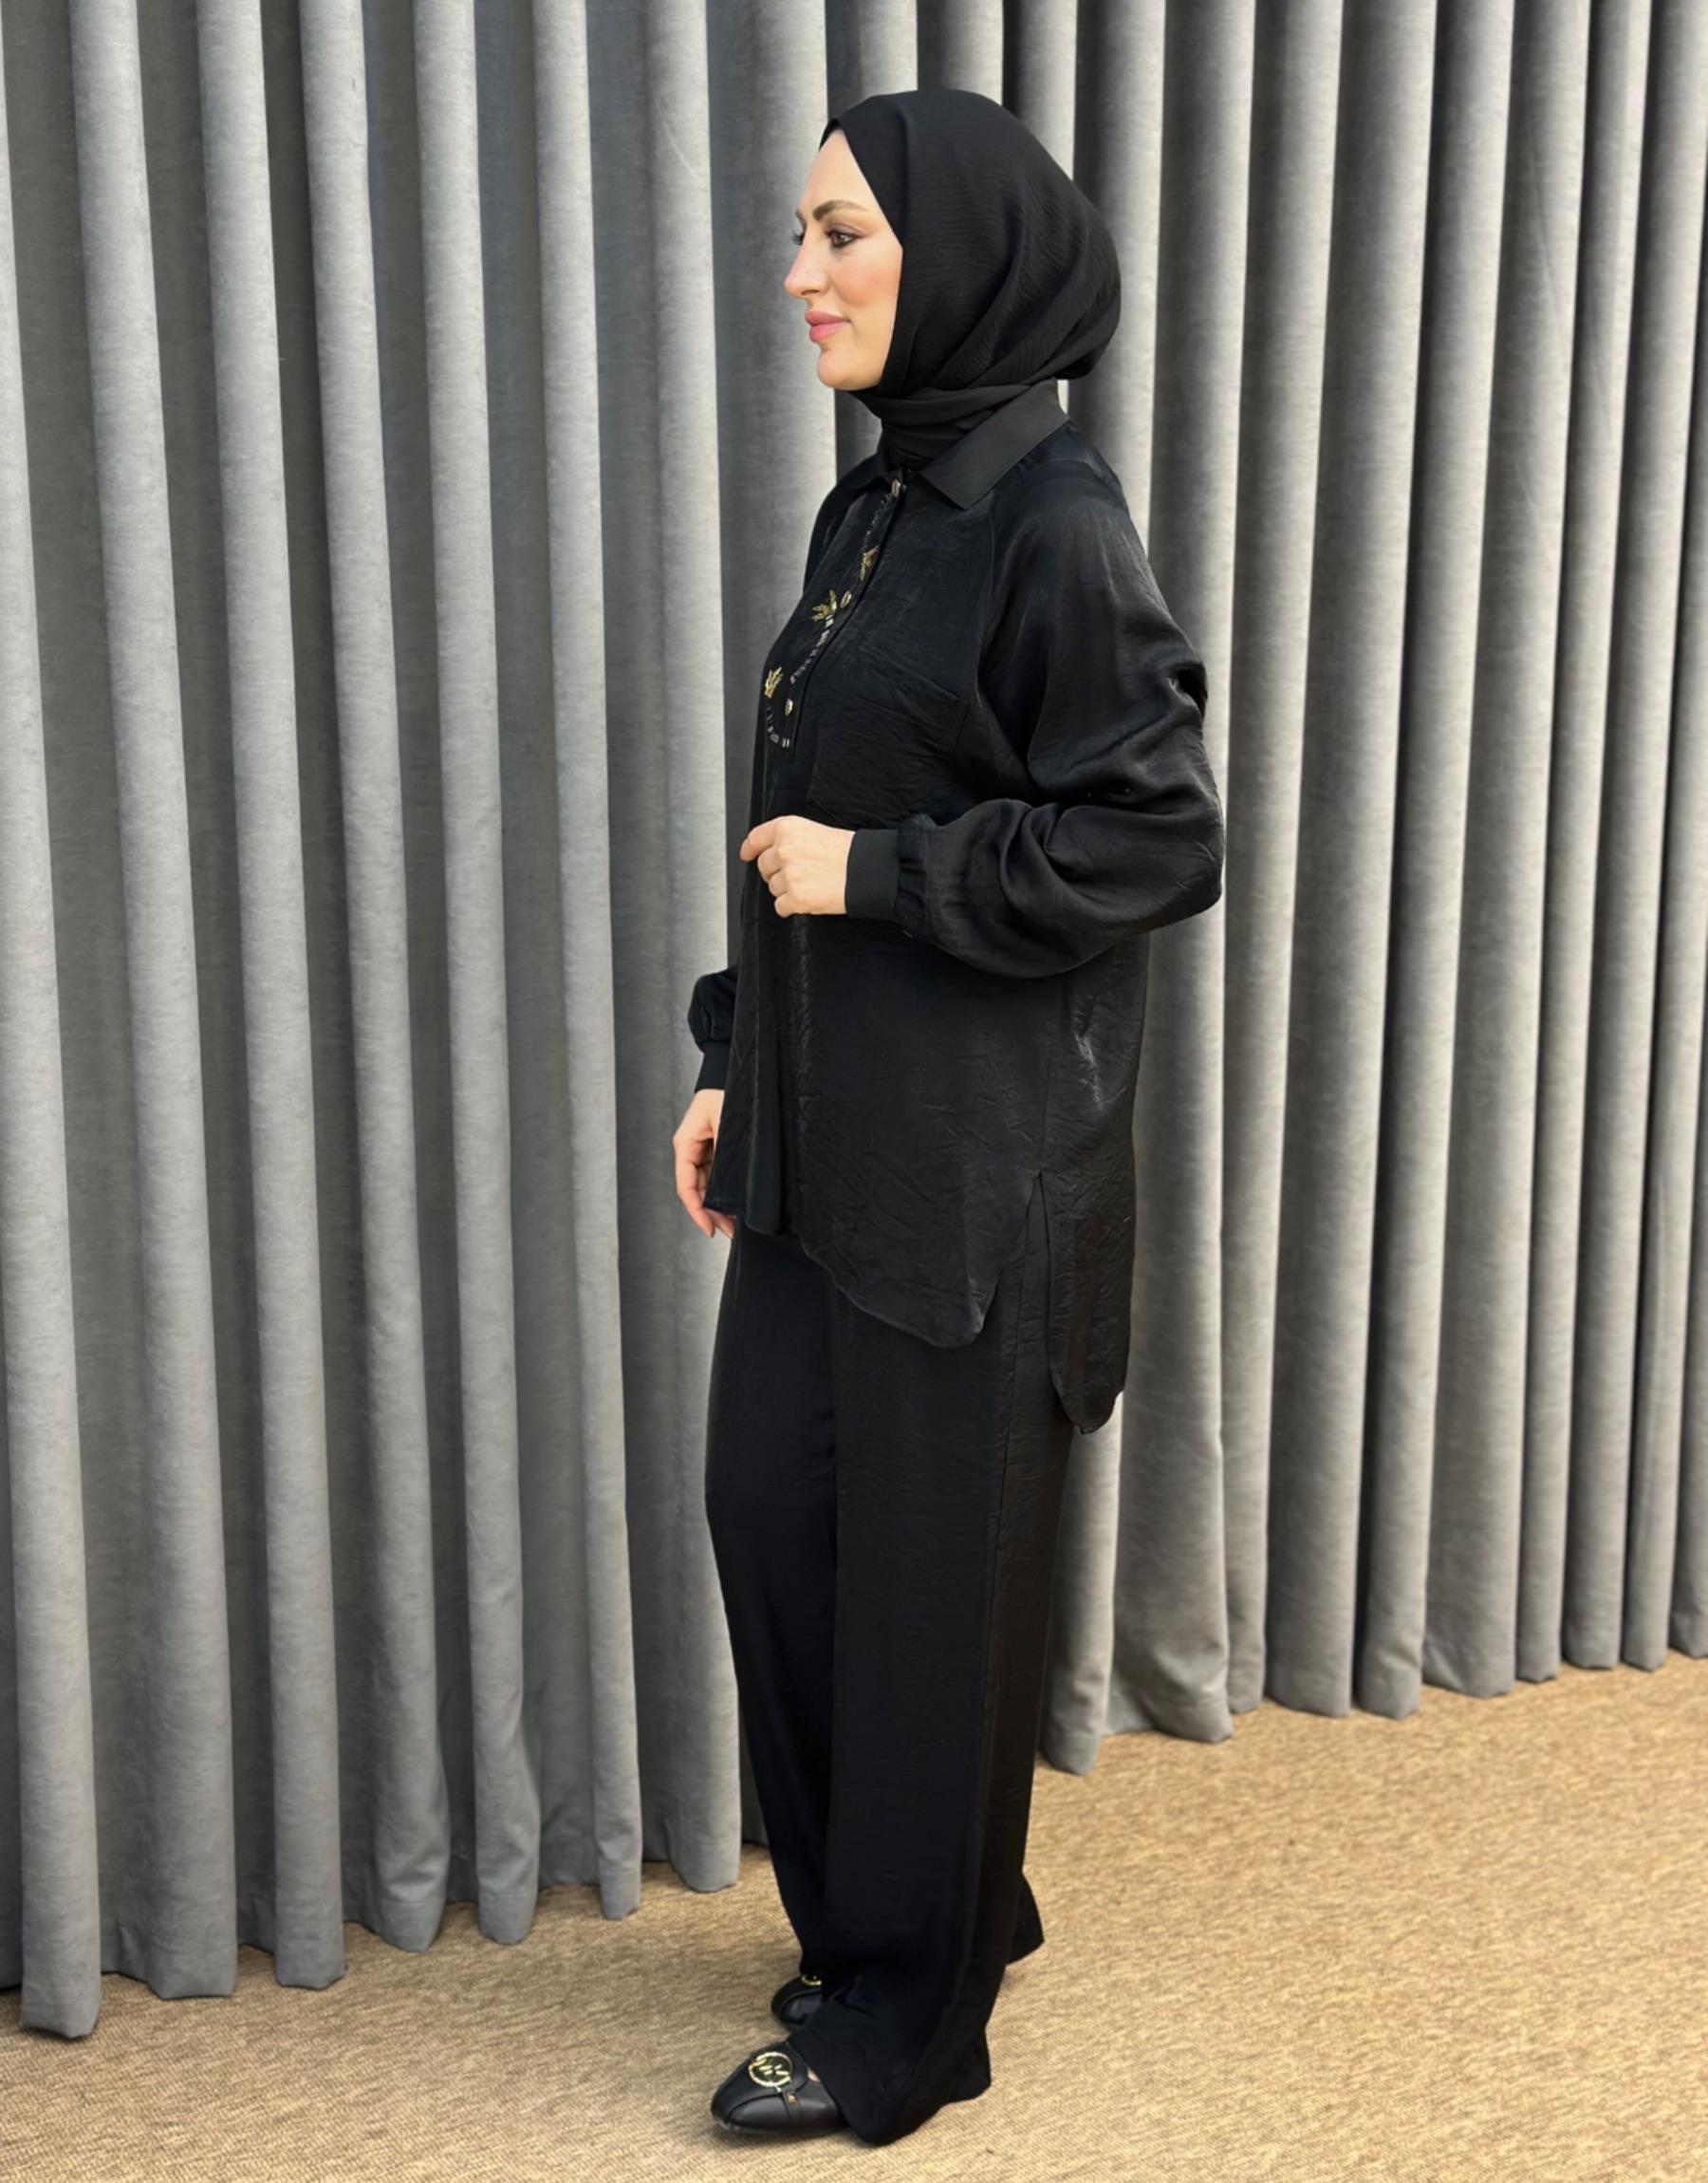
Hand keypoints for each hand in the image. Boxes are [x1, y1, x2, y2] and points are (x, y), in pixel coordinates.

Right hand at [674, 1087, 735, 1238]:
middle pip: (697, 1189)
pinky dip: (726, 1189)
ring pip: (708, 1184)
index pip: (687, 1187)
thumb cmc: (729, 1090)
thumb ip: (725, 1156)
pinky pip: (718, 1174)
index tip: (711, 1230)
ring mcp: (704, 1147)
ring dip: (719, 1204)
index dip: (698, 1212)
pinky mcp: (717, 1146)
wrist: (740, 1071)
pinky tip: (737, 1202)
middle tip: (731, 1232)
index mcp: (685, 1143)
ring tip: (736, 1223)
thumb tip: (729, 1188)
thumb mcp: (725, 1124)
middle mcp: (691, 1148)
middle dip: (712, 1213)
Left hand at [740, 815, 855, 916]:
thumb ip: (790, 840)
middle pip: (764, 866)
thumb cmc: (848, 852)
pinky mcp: (796, 898)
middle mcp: (784, 850)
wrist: (867, 870)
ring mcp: (788, 875)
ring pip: (773, 888)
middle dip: (776, 872)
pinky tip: (809, 898)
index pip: (756, 838)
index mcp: (787, 829)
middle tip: (798, 874)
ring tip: (811, 884)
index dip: (749, 848)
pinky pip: (781, 907)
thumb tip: (770, 853)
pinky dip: (792, 907)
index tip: (746, 854)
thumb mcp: (815, 831)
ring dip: (787, 890)